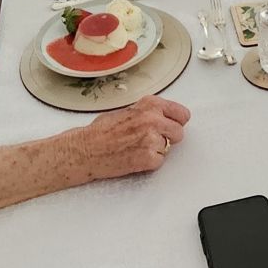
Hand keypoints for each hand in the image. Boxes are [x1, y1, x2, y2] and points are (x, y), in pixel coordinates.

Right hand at [68, 95, 191, 178]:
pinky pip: (160, 162)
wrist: (86, 150)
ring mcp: (152, 139)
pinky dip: (150, 163)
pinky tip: (135, 158)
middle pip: (179, 132)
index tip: (172, 125)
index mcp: (150, 104)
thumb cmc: (101, 131)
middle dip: (168, 137)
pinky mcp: (149, 158)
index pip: (181, 113)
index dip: (176, 121)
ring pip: (170, 148)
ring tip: (138, 148)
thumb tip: (164, 117)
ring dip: (158, 150)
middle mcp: (153, 119)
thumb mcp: (127, 111)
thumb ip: (148, 112)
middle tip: (152, 140)